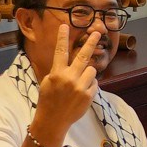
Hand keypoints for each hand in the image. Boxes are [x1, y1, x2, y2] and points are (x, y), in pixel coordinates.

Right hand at [32, 21, 102, 145]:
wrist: (53, 121)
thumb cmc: (48, 100)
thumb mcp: (48, 82)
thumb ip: (59, 71)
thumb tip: (71, 61)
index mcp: (56, 73)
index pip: (60, 52)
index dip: (62, 38)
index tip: (65, 25)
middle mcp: (69, 78)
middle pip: (83, 56)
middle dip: (91, 42)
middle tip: (98, 32)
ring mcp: (80, 87)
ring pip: (91, 70)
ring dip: (87, 74)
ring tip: (78, 84)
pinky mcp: (88, 95)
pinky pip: (94, 83)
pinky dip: (90, 86)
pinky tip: (81, 94)